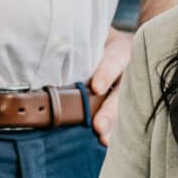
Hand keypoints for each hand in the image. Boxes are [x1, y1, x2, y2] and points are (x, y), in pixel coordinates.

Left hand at [87, 26, 133, 145]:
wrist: (119, 44)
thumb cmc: (97, 40)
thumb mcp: (93, 34)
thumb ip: (77, 40)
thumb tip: (44, 45)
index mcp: (120, 49)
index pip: (115, 58)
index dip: (106, 72)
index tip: (96, 87)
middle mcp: (131, 69)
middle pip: (123, 89)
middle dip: (111, 109)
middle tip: (99, 127)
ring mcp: (132, 87)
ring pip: (127, 106)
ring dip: (115, 125)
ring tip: (104, 140)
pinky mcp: (131, 101)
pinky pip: (126, 116)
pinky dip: (118, 130)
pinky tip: (108, 143)